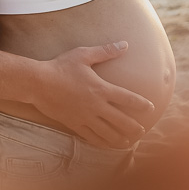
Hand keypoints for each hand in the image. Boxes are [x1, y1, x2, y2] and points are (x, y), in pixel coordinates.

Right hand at [36, 41, 153, 147]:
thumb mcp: (83, 55)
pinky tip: (107, 145)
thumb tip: (124, 44)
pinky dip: (102, 142)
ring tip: (128, 142)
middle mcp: (96, 106)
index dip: (142, 104)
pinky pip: (91, 137)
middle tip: (142, 130)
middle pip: (122, 121)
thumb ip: (105, 51)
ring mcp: (85, 117)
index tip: (151, 108)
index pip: (128, 99)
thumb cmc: (60, 66)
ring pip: (108, 133)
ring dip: (121, 139)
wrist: (38, 83)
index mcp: (101, 89)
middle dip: (134, 127)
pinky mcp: (74, 124)